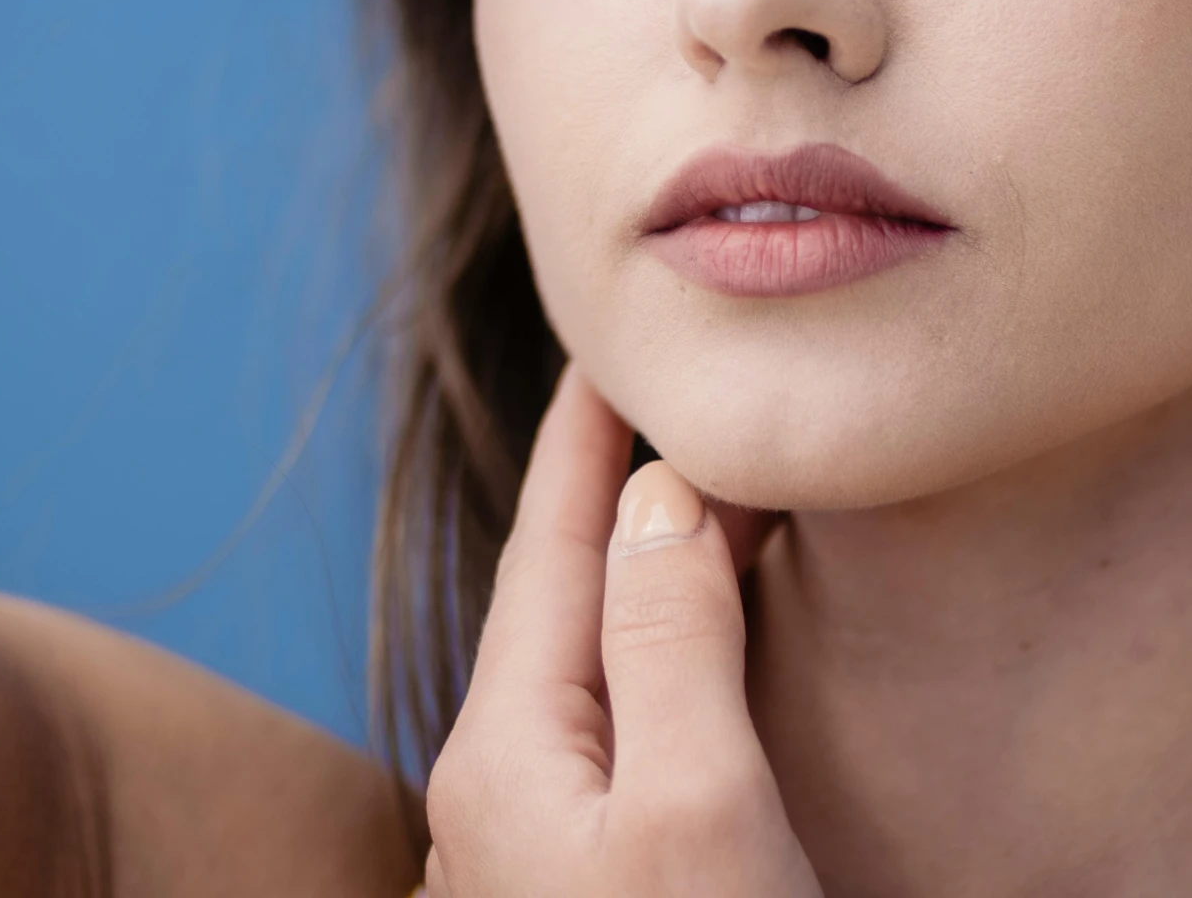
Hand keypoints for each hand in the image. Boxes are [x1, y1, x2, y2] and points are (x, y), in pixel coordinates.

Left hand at [423, 369, 819, 897]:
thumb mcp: (697, 807)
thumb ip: (671, 644)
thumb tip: (656, 501)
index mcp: (504, 753)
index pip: (548, 547)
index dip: (584, 441)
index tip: (611, 347)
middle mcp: (493, 794)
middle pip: (556, 602)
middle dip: (610, 496)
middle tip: (673, 403)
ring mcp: (524, 848)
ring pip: (578, 669)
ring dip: (633, 578)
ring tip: (696, 511)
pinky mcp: (574, 888)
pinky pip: (602, 731)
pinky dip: (643, 657)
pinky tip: (685, 660)